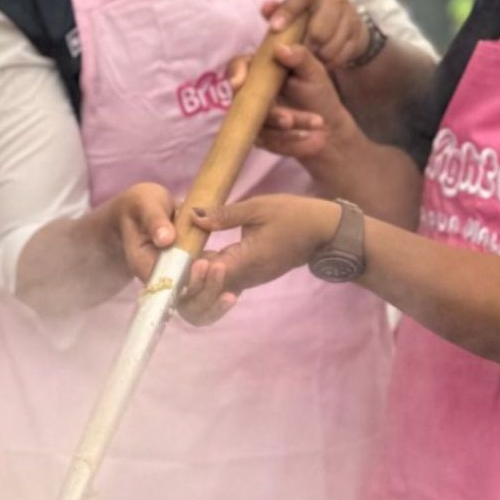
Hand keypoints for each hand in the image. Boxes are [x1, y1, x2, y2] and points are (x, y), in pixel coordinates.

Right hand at [103, 182, 245, 324]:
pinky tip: (232, 292)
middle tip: (219, 267)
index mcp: (144, 263)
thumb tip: (166, 239)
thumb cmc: (139, 206)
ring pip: (193, 308)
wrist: (138, 213)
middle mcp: (158, 280)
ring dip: (212, 302)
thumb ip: (155, 221)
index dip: (187, 280)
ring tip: (231, 293)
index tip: (203, 262)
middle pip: (181, 304)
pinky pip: (200, 299)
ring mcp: (173, 282)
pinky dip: (215, 298)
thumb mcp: (145, 204)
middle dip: (204, 292)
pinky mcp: (186, 279)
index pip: (166, 284)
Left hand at [186, 195, 341, 300]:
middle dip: (189, 280)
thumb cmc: (294, 215)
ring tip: (184, 256)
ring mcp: (249, 280)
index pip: (209, 277)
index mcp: (247, 261)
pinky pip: (224, 283)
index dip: (189, 270)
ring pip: (214, 290)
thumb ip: (224, 215)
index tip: (176, 254)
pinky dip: (209, 276)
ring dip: (197, 279)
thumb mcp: (258, 207)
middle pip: (208, 292)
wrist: (324, 232)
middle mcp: (246, 277)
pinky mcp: (251, 277)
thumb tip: (193, 216)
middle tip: (176, 256)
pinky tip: (198, 258)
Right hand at [229, 40, 357, 164]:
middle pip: (246, 100)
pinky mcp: (260, 138)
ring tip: (317, 123)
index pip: (239, 66)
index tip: (239, 83)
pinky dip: (290, 139)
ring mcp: (253, 116)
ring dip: (288, 125)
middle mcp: (251, 93)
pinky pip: (269, 141)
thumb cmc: (319, 93)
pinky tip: (309, 137)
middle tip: (289, 119)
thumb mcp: (315, 72)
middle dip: (271, 112)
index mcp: (261, 70)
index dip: (236, 73)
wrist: (329, 127)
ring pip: (261, 122)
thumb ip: (301, 57)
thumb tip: (281, 48)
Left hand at [261, 0, 371, 75]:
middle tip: (297, 53)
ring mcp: (350, 14)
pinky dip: (331, 61)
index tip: (275, 28)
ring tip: (310, 58)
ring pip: (331, 44)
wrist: (343, 22)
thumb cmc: (307, 15)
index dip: (288, 10)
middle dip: (306, 45)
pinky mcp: (359, 32)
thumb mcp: (290, 10)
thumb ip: (276, 10)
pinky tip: (323, 61)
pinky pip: (343, 53)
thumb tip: (266, 8)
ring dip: (318, 56)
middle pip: (319, 28)